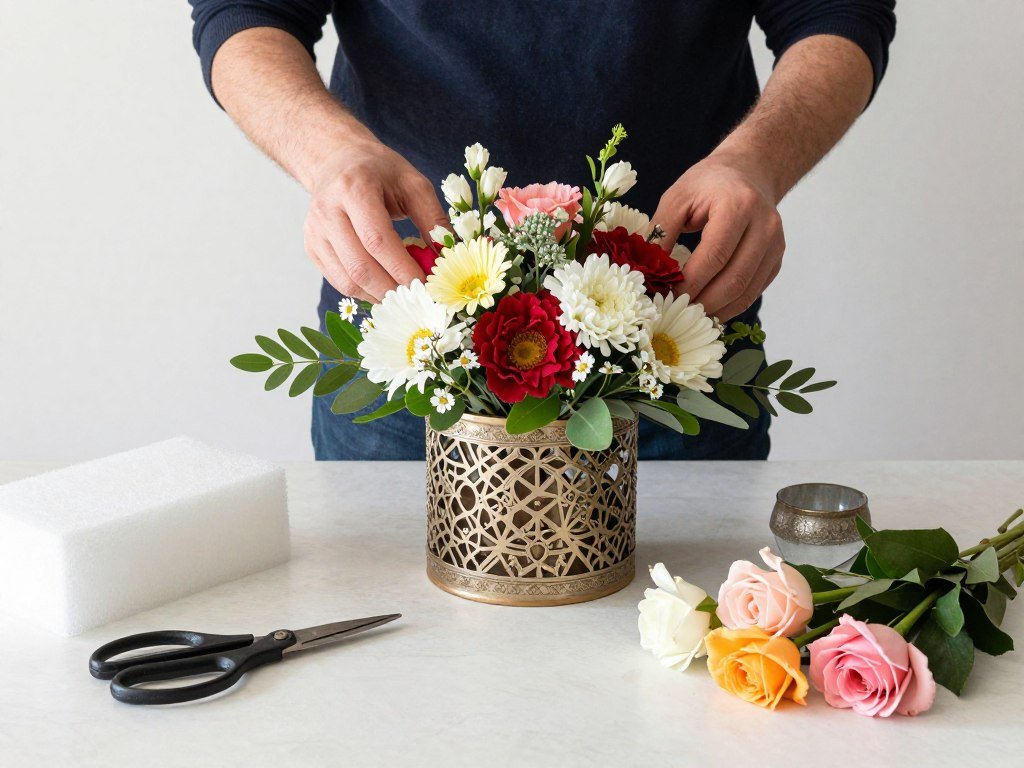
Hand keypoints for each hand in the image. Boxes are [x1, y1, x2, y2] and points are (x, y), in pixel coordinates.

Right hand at [303, 139, 449, 301]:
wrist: (337, 161)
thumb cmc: (380, 172)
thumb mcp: (413, 183)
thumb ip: (432, 218)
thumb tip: (447, 256)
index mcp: (354, 189)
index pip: (377, 240)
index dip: (402, 268)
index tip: (425, 285)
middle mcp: (327, 211)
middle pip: (360, 266)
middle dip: (392, 289)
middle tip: (418, 297)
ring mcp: (315, 232)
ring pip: (347, 280)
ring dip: (379, 296)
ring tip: (404, 296)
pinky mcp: (312, 247)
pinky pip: (338, 281)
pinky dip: (364, 292)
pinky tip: (384, 288)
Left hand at [651, 152, 784, 320]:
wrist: (749, 171)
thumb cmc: (708, 184)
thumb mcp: (677, 197)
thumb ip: (660, 232)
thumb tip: (648, 272)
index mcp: (738, 205)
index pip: (714, 255)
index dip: (690, 282)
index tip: (665, 297)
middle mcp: (764, 225)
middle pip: (734, 279)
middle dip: (702, 303)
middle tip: (674, 313)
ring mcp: (775, 244)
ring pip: (746, 291)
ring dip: (716, 310)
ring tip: (688, 317)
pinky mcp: (776, 259)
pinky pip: (753, 292)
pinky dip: (730, 307)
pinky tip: (707, 311)